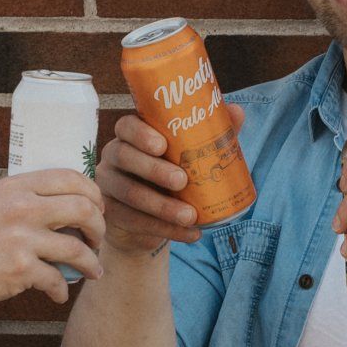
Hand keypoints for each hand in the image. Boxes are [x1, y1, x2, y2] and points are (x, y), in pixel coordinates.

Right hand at [0, 170, 103, 314]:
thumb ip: (26, 200)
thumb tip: (70, 205)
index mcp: (15, 187)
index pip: (71, 178)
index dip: (93, 195)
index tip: (97, 211)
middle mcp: (20, 208)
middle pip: (84, 209)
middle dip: (99, 228)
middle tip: (97, 241)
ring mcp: (19, 239)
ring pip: (78, 249)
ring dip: (92, 263)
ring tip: (93, 271)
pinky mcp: (18, 270)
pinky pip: (58, 280)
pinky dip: (62, 291)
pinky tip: (58, 295)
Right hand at [96, 101, 246, 254]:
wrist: (152, 221)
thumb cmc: (172, 177)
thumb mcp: (190, 155)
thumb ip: (209, 133)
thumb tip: (237, 111)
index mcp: (132, 135)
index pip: (127, 126)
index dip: (140, 134)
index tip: (162, 145)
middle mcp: (114, 155)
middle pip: (124, 156)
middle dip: (154, 169)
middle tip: (182, 181)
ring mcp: (109, 185)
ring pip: (129, 193)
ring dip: (162, 206)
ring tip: (190, 216)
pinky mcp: (111, 214)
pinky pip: (135, 222)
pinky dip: (166, 229)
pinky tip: (191, 234)